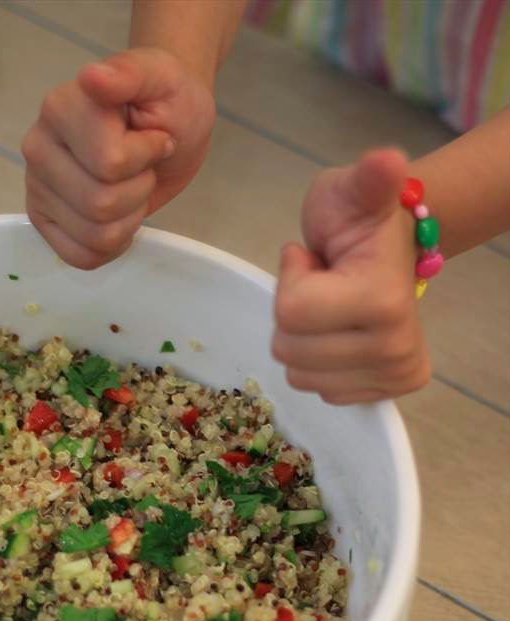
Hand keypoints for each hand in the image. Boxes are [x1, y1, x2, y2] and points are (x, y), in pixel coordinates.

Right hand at [22, 47, 214, 269]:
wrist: (166, 125)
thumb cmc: (164, 101)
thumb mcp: (160, 77)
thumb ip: (128, 75)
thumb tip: (92, 78)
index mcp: (60, 109)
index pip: (110, 164)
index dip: (146, 158)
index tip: (154, 136)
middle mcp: (38, 149)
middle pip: (101, 206)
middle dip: (139, 190)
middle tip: (143, 165)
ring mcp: (37, 187)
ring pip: (96, 236)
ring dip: (129, 218)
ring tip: (131, 185)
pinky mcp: (44, 220)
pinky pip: (81, 257)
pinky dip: (112, 246)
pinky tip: (119, 218)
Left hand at [272, 149, 431, 403]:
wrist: (390, 249)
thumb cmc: (359, 218)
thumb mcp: (353, 190)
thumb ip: (367, 179)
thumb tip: (388, 162)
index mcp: (384, 303)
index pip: (290, 313)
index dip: (290, 280)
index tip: (312, 260)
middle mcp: (395, 350)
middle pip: (289, 350)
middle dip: (294, 313)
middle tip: (323, 285)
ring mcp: (391, 376)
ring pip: (298, 375)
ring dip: (302, 339)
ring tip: (329, 306)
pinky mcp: (383, 395)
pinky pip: (317, 390)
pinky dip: (317, 363)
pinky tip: (339, 333)